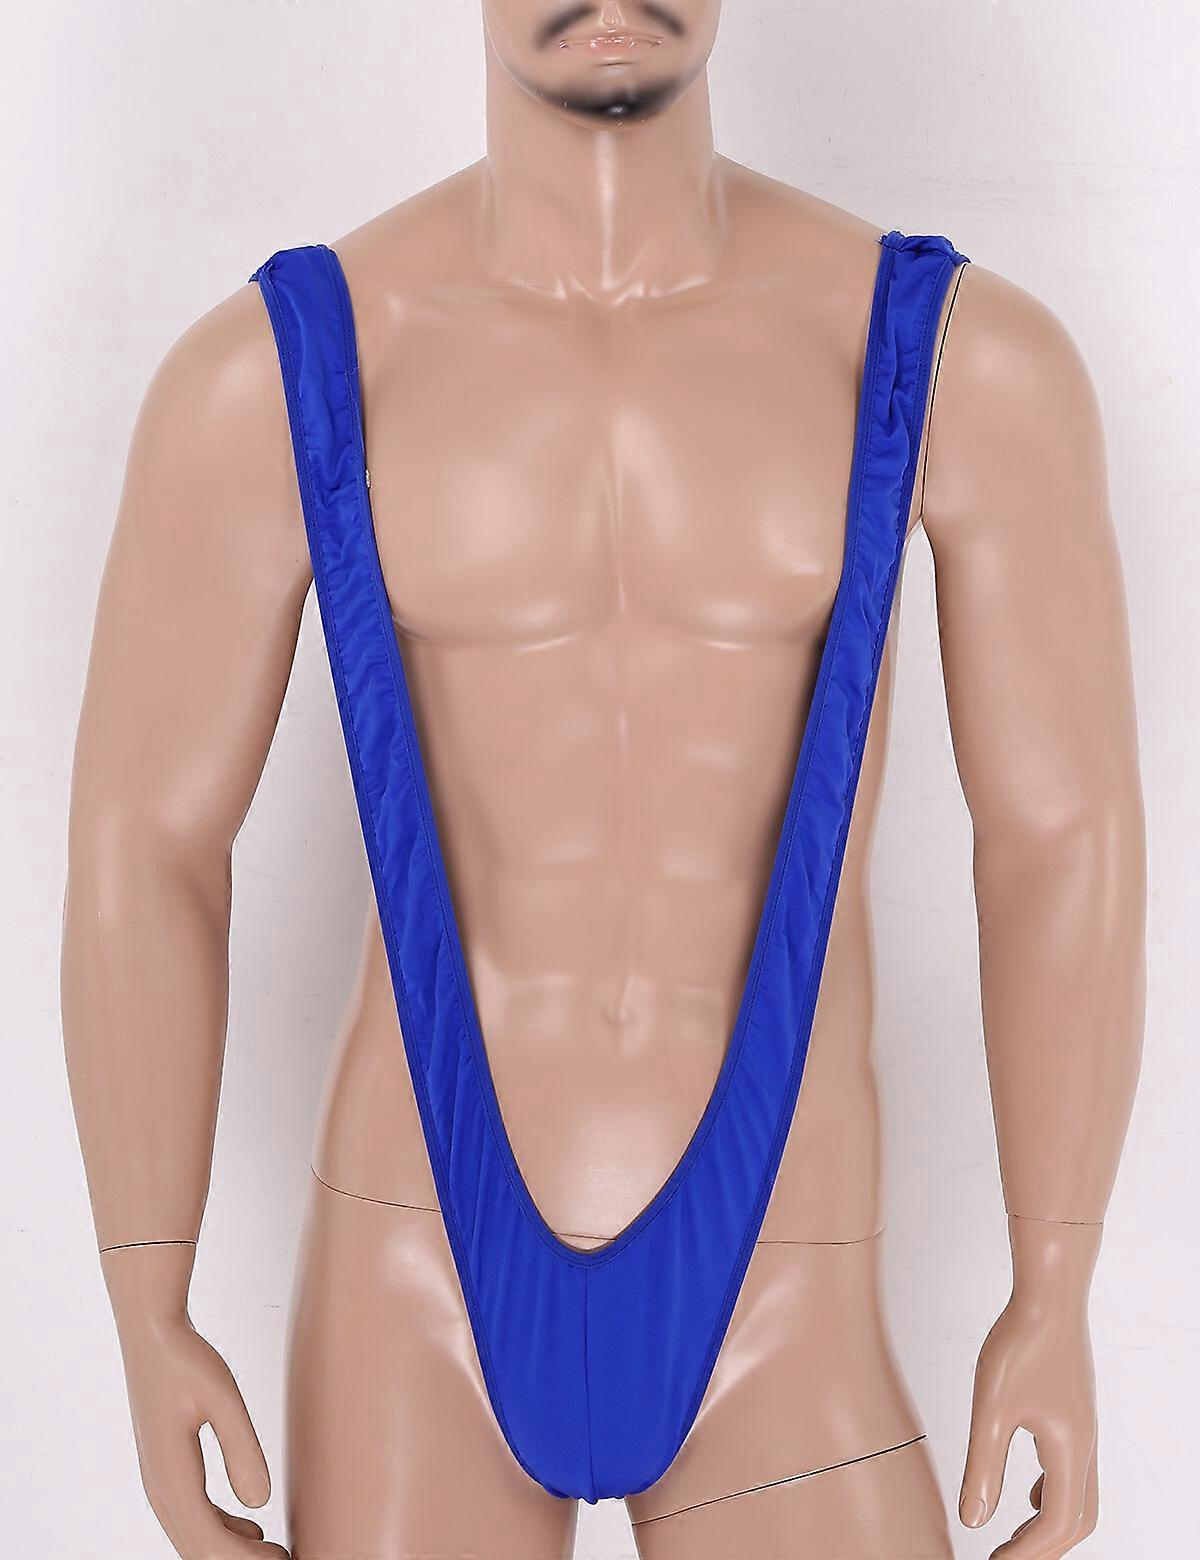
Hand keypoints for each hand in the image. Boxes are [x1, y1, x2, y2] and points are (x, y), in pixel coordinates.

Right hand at [103, 1245, 287, 1557]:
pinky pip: (192, 1515)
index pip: (208, 1541)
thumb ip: (242, 1449)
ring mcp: (159, 1479)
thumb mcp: (222, 1399)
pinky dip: (221, 1531)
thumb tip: (261, 1504)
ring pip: (193, 1535)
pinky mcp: (167, 1468)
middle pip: (198, 1546)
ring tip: (276, 1553)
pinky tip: (252, 1530)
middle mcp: (159, 1487)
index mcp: (170, 1476)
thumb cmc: (185, 1359)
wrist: (151, 1333)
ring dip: (230, 1550)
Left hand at [959, 1275, 1098, 1555]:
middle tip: (1007, 1557)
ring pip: (1079, 1496)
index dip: (1025, 1552)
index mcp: (1068, 1451)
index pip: (1057, 1525)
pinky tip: (1027, 1487)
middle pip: (1078, 1520)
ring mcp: (1082, 1429)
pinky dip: (1053, 1493)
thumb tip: (974, 1519)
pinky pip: (1072, 1470)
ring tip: (1014, 1535)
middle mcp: (1084, 1446)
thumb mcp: (991, 1409)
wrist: (1049, 1295)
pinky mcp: (1073, 1413)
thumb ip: (983, 1467)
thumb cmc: (1021, 1342)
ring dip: (1051, 1523)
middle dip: (1045, 1546)